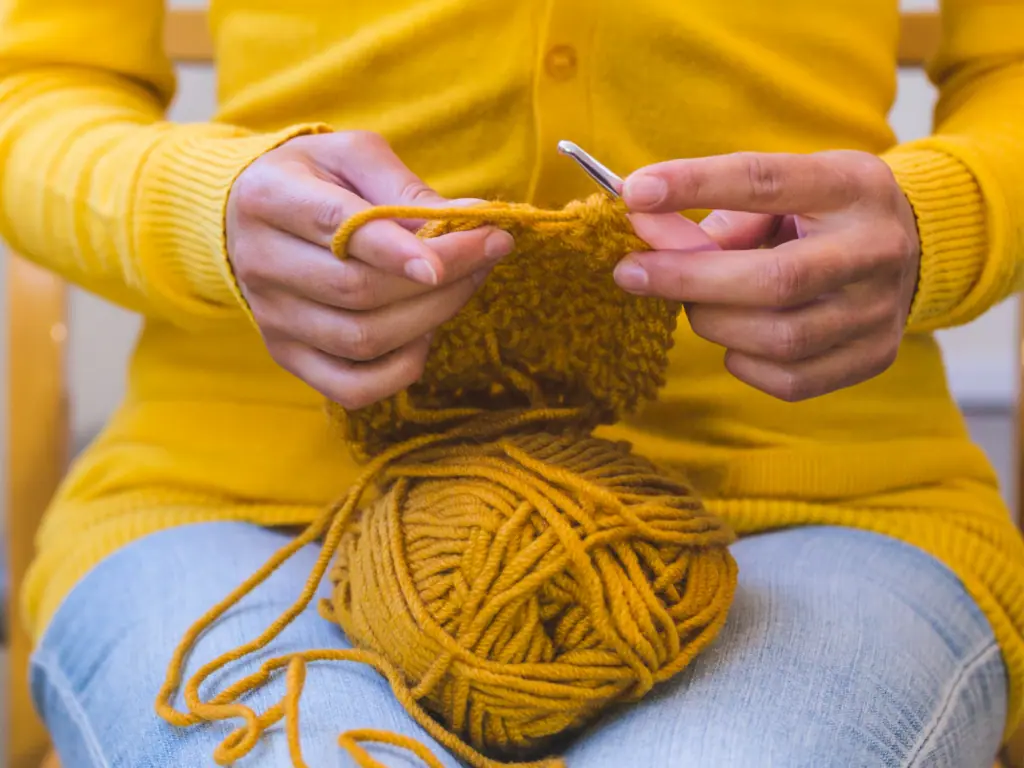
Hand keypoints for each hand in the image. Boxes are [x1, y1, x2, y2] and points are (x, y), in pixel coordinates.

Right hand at [226, 131, 513, 409]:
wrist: (247, 216)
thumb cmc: (315, 179)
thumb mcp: (352, 156)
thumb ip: (405, 185)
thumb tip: (472, 220)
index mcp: (269, 198)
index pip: (336, 228)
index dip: (398, 247)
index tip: (462, 250)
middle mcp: (260, 263)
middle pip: (358, 290)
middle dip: (440, 277)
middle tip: (488, 252)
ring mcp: (271, 318)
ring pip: (362, 339)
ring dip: (431, 317)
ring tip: (463, 286)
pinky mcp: (287, 356)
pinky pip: (352, 387)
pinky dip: (401, 369)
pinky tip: (423, 334)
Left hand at [615, 151, 920, 400]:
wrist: (911, 248)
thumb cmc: (819, 214)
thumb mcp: (782, 190)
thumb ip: (714, 209)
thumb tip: (643, 224)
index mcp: (851, 186)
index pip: (766, 181)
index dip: (696, 185)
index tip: (635, 194)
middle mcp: (876, 248)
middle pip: (775, 280)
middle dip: (688, 279)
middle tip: (631, 273)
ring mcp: (880, 310)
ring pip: (780, 339)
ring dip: (713, 322)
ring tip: (695, 303)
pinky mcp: (875, 356)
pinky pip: (790, 380)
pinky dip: (744, 362)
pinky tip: (736, 338)